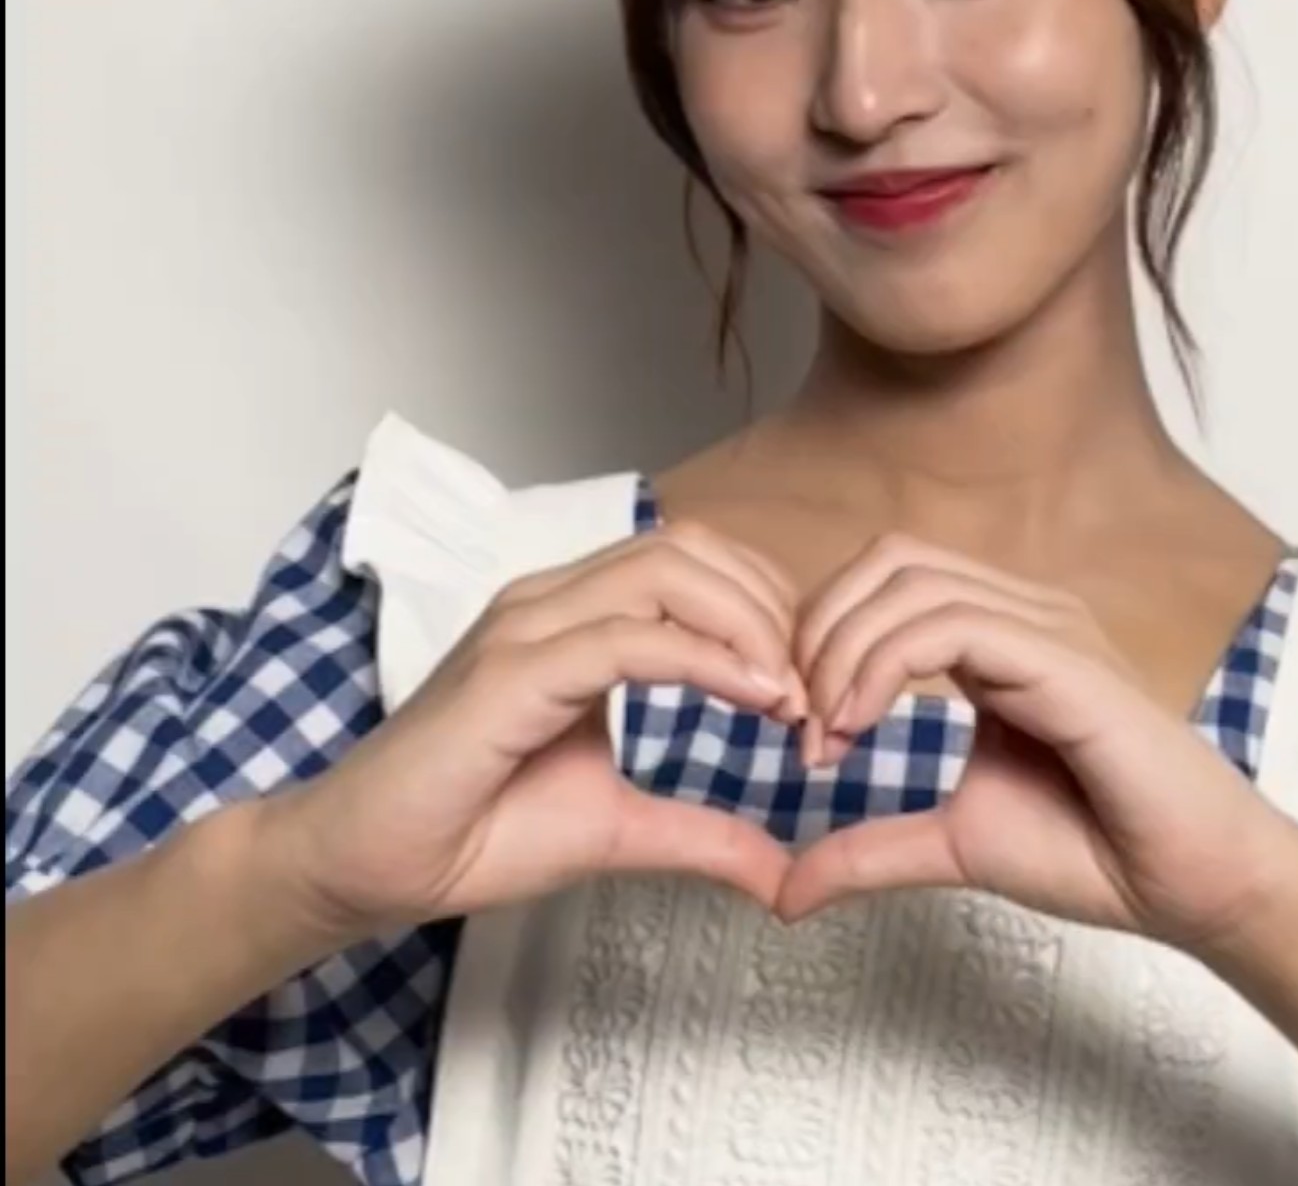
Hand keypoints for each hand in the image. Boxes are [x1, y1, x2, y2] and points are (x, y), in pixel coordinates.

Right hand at [258, 524, 810, 942]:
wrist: (365, 867)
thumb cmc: (472, 830)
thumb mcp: (620, 829)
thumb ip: (703, 834)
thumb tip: (784, 870)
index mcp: (576, 618)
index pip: (694, 564)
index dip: (766, 611)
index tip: (808, 689)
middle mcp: (551, 602)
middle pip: (691, 550)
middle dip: (770, 608)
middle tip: (809, 689)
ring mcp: (525, 627)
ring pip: (666, 572)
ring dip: (747, 625)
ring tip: (786, 696)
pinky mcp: (507, 672)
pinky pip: (624, 638)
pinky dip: (702, 659)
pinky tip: (753, 698)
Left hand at [778, 535, 1297, 949]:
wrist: (1189, 885)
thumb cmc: (1095, 853)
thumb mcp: (951, 845)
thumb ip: (869, 849)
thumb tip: (782, 891)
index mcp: (1000, 637)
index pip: (888, 580)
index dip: (823, 638)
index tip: (805, 736)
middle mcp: (1025, 613)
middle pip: (887, 557)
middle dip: (820, 630)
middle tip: (802, 723)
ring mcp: (1049, 627)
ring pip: (910, 580)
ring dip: (842, 650)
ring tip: (830, 734)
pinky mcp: (1066, 660)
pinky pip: (953, 625)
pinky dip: (882, 666)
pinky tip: (861, 727)